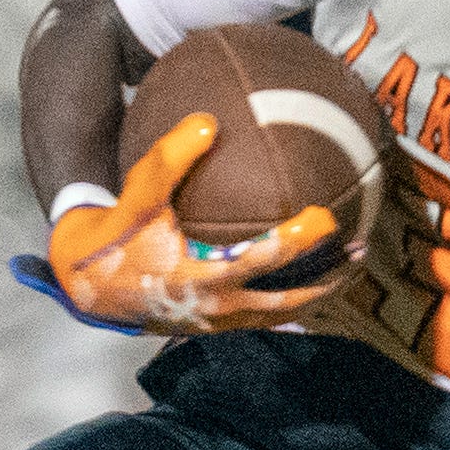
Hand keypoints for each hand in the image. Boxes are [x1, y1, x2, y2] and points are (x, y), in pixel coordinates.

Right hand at [15, 113, 354, 335]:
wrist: (88, 284)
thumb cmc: (118, 234)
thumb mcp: (139, 193)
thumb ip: (172, 158)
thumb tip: (207, 121)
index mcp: (202, 277)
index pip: (262, 261)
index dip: (298, 241)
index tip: (326, 217)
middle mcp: (218, 307)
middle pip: (290, 298)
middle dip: (328, 276)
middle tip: (360, 250)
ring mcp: (222, 323)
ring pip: (284, 312)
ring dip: (320, 291)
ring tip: (352, 268)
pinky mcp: (220, 328)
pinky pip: (269, 315)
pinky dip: (296, 297)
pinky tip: (315, 276)